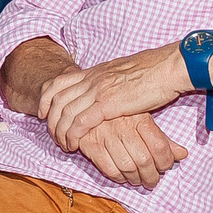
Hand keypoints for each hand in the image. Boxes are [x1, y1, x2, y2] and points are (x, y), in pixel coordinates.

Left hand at [37, 43, 191, 153]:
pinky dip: (73, 135)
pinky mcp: (108, 104)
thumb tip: (109, 87)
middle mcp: (92, 79)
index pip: (58, 83)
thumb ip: (110, 80)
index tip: (42, 112)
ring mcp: (98, 90)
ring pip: (65, 112)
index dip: (45, 98)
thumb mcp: (124, 72)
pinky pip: (81, 122)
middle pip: (56, 99)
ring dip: (60, 132)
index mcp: (95, 71)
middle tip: (52, 135)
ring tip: (63, 144)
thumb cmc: (155, 70)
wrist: (170, 67)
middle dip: (50, 120)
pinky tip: (73, 144)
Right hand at [70, 112, 189, 189]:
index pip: (159, 146)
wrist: (85, 104)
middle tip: (152, 180)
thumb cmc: (119, 115)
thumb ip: (163, 139)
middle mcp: (122, 126)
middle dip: (151, 176)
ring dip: (135, 179)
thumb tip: (182, 154)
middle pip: (144, 160)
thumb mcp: (144, 120)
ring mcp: (104, 135)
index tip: (165, 166)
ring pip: (127, 167)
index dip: (165, 161)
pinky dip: (118, 178)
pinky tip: (122, 176)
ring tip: (138, 180)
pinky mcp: (89, 144)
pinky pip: (108, 169)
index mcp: (139, 118)